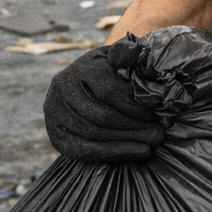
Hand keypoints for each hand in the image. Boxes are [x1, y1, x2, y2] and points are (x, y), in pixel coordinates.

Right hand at [43, 42, 166, 161]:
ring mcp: (54, 111)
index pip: (108, 93)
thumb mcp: (121, 60)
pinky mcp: (54, 134)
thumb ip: (131, 58)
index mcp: (82, 67)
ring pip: (93, 133)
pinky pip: (83, 150)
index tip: (155, 116)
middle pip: (100, 116)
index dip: (134, 108)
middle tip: (158, 135)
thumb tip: (141, 63)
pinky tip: (136, 152)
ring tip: (149, 145)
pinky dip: (112, 153)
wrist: (83, 86)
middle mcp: (62, 87)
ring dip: (125, 142)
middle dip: (132, 128)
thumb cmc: (112, 71)